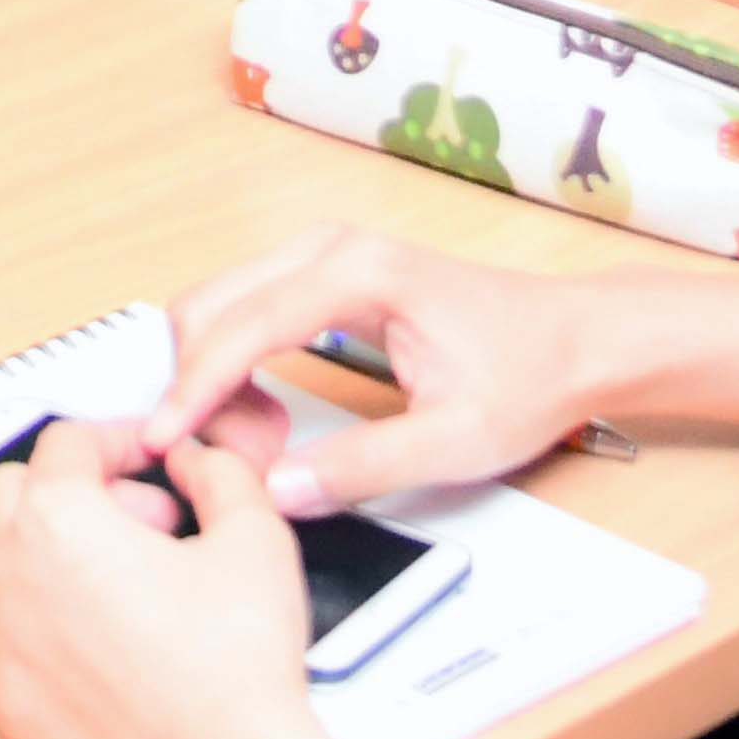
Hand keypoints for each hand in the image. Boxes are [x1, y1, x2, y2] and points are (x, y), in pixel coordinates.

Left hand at [0, 422, 353, 738]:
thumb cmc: (233, 671)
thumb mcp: (255, 535)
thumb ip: (219, 473)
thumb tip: (194, 460)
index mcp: (60, 519)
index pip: (67, 441)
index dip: (116, 439)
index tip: (145, 458)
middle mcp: (10, 572)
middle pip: (9, 488)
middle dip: (71, 486)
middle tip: (136, 518)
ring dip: (14, 543)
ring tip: (80, 562)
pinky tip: (54, 627)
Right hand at [143, 226, 622, 517]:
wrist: (575, 339)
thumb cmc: (528, 375)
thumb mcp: (456, 441)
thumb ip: (364, 467)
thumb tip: (279, 490)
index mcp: (359, 272)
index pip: (242, 327)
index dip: (194, 388)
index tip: (162, 438)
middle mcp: (330, 248)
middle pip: (210, 305)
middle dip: (197, 384)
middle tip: (230, 459)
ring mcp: (323, 255)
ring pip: (219, 307)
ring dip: (214, 377)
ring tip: (261, 446)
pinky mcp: (324, 276)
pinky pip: (245, 312)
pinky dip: (233, 365)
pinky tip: (267, 417)